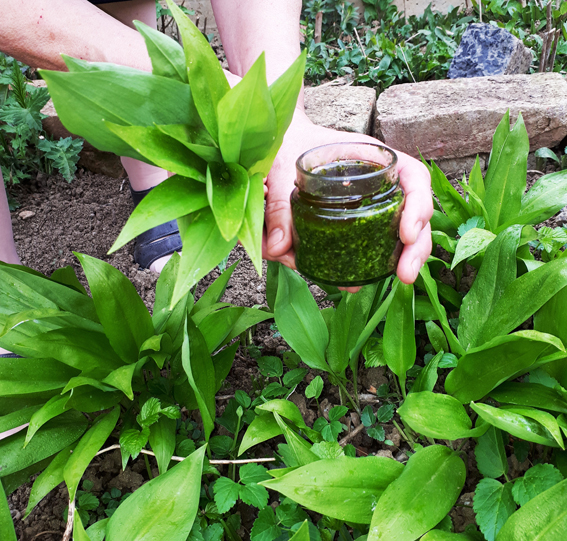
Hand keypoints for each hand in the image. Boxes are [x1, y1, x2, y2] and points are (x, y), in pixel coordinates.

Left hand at [263, 110, 432, 287]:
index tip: (406, 234)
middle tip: (405, 274)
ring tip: (398, 279)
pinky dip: (374, 261)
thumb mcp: (281, 168)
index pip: (413, 176)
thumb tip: (279, 247)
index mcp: (371, 156)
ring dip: (403, 258)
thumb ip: (279, 205)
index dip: (418, 205)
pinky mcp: (358, 221)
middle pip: (415, 211)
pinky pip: (375, 241)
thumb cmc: (288, 146)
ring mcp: (372, 201)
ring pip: (401, 231)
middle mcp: (379, 180)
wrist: (281, 147)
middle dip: (416, 246)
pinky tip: (360, 280)